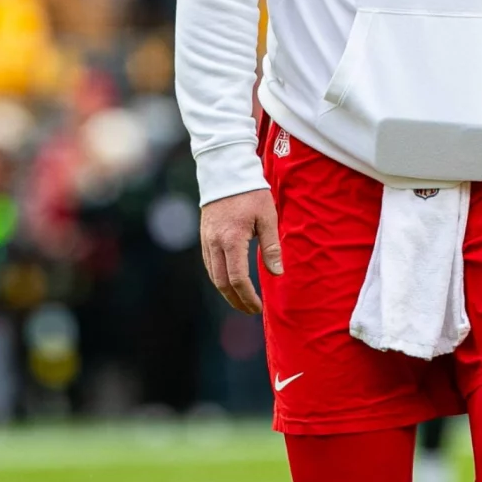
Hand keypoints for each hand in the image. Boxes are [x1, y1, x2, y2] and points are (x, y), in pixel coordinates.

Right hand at [200, 189, 282, 314]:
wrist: (225, 171)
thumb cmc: (251, 193)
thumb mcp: (267, 217)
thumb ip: (271, 246)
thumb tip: (277, 273)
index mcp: (232, 240)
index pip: (237, 279)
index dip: (247, 297)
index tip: (258, 307)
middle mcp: (214, 243)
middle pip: (221, 283)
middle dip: (236, 300)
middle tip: (250, 310)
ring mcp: (206, 240)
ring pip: (213, 275)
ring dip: (226, 292)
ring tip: (242, 300)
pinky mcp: (204, 236)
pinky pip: (209, 264)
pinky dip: (220, 278)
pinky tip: (230, 282)